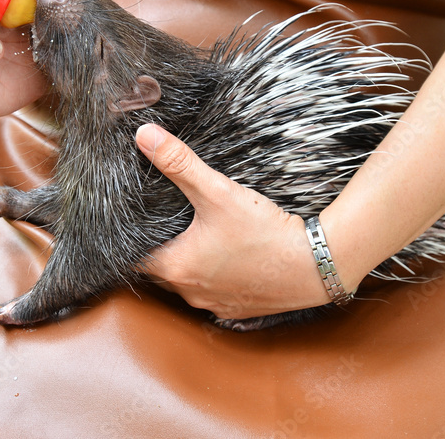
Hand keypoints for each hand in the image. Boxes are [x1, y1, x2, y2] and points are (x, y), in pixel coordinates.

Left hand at [136, 124, 330, 318]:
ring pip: (185, 281)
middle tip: (159, 219)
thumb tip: (144, 136)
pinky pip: (212, 292)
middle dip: (157, 246)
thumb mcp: (218, 192)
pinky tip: (222, 253)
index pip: (131, 256)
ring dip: (185, 261)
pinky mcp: (236, 309)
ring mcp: (213, 304)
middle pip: (158, 270)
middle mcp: (189, 292)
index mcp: (175, 268)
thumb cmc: (265, 233)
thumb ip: (179, 163)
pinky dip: (210, 274)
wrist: (316, 266)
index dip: (128, 236)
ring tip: (190, 233)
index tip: (131, 217)